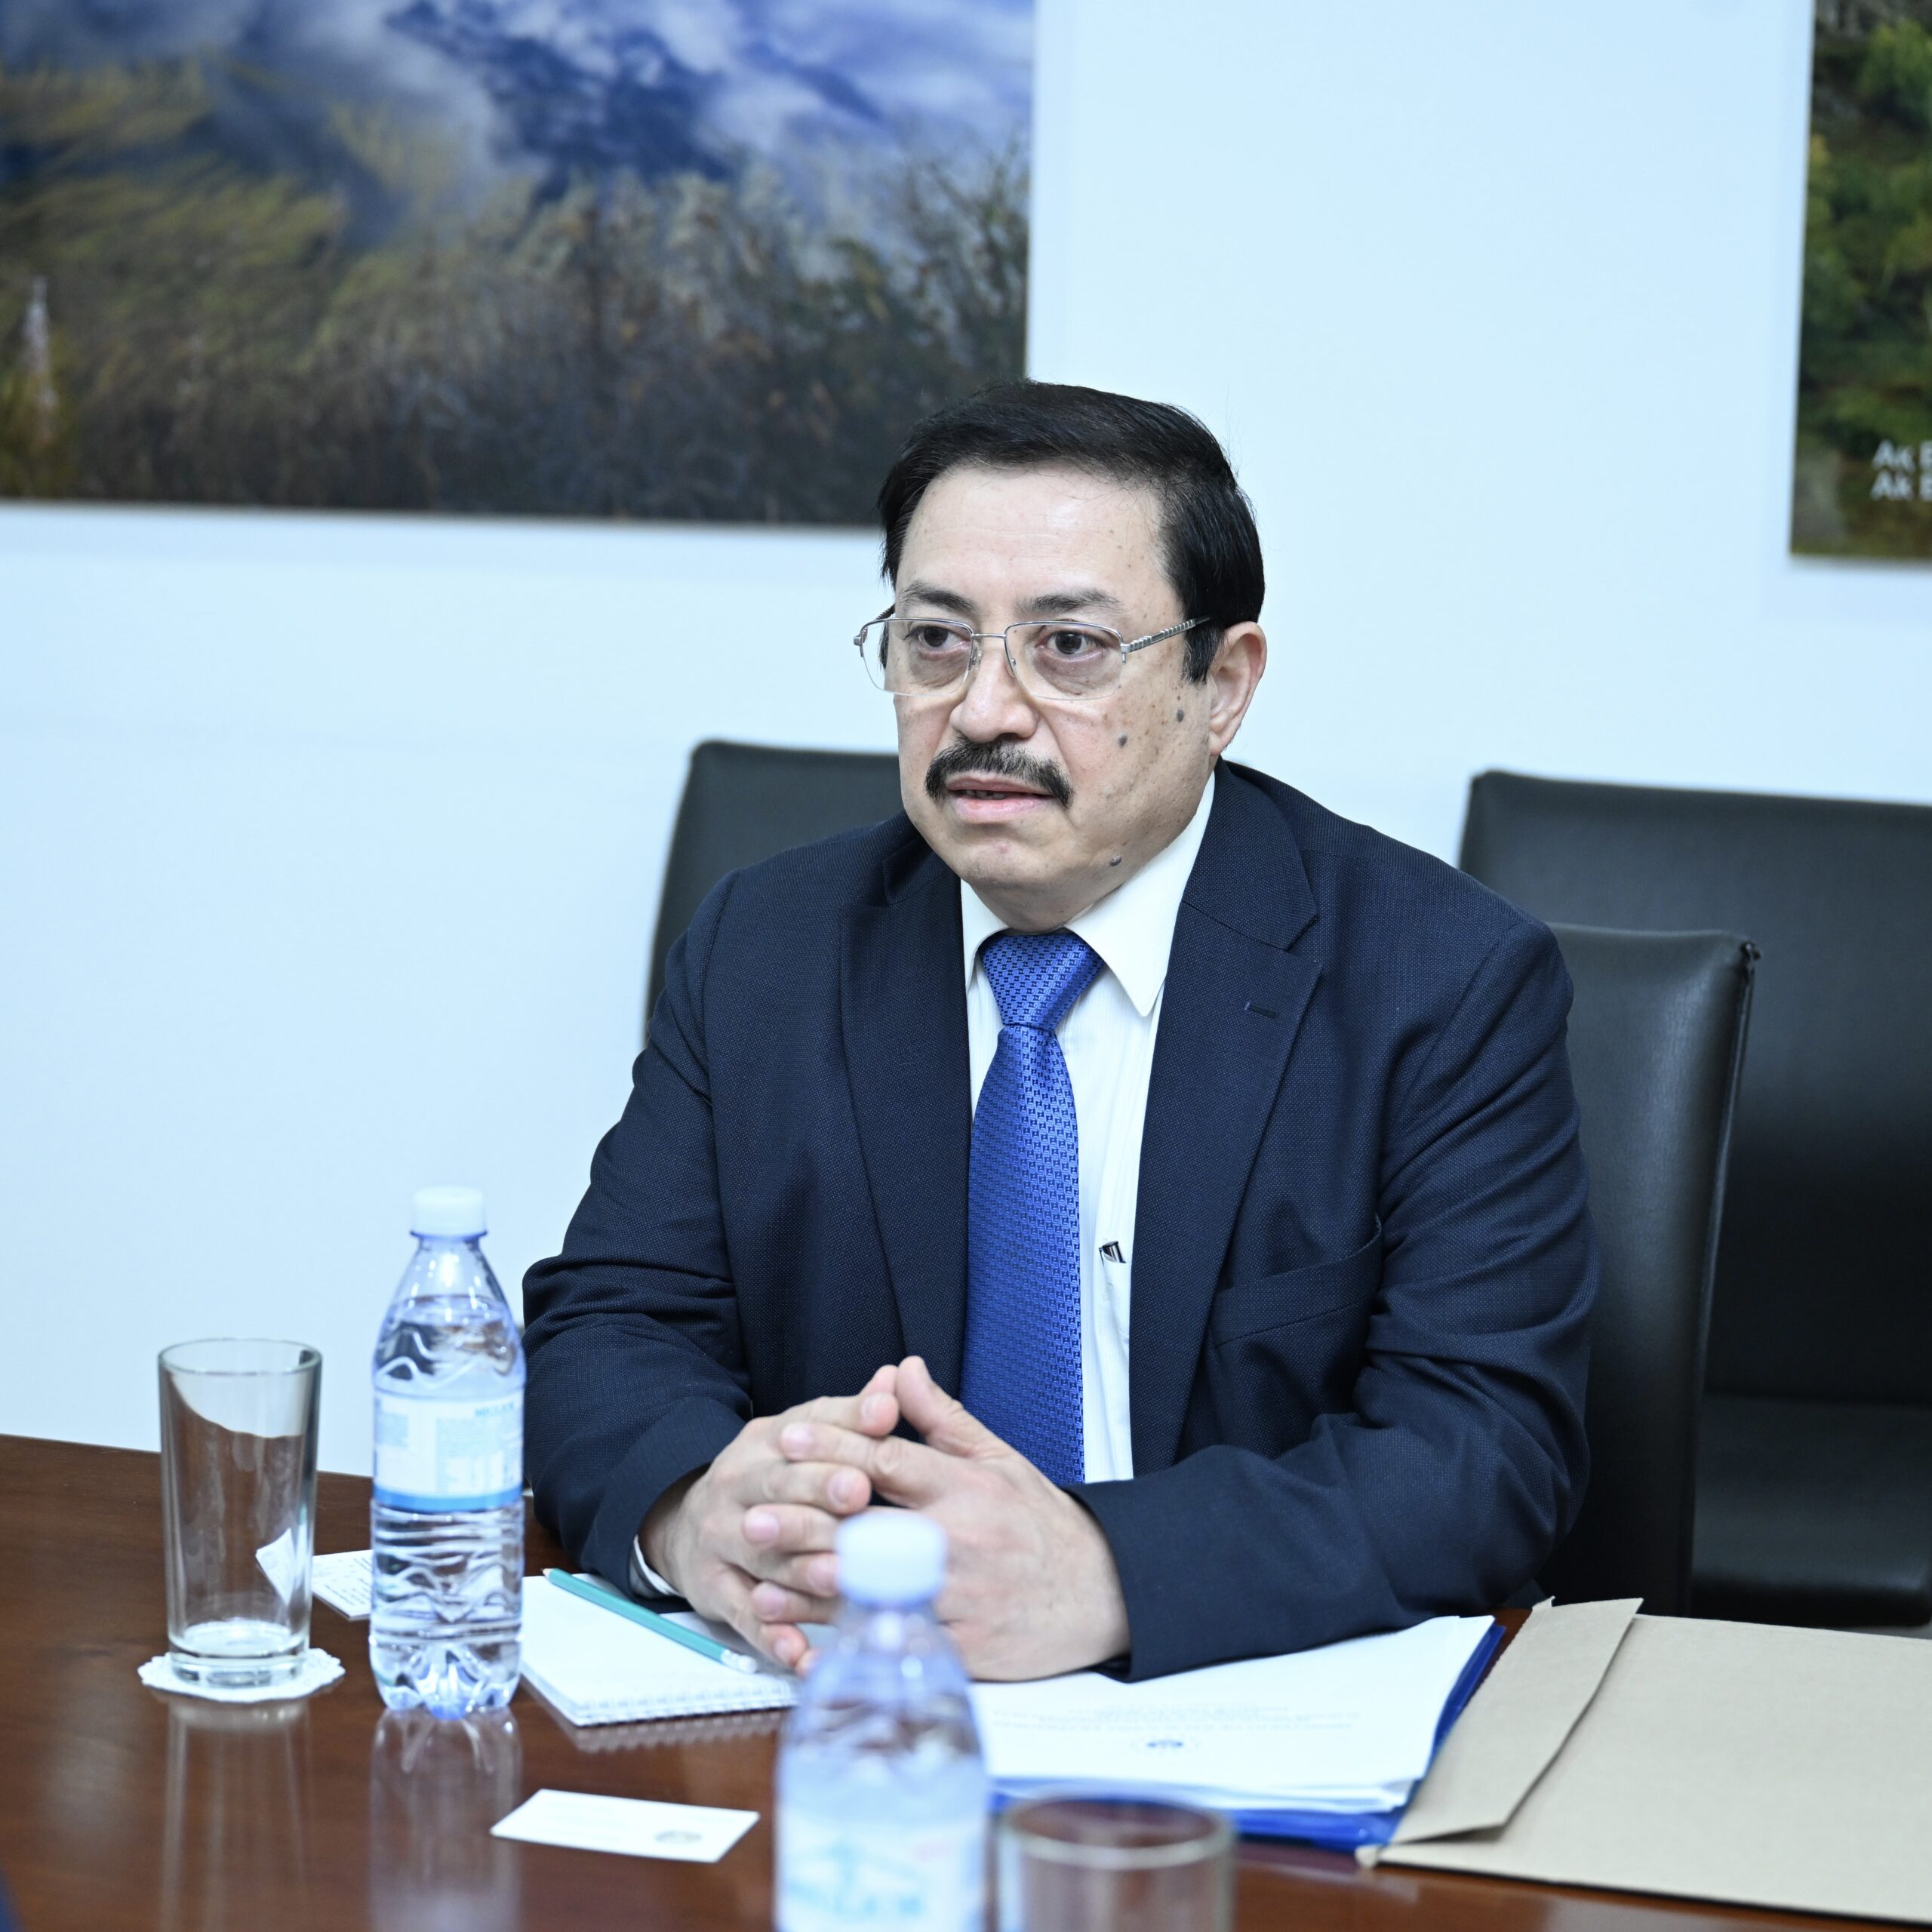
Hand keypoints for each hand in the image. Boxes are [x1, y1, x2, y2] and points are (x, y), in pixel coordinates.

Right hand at [643, 1364, 900, 1667]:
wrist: (691, 1523)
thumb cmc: (770, 1476)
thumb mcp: (801, 1434)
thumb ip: (850, 1414)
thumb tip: (896, 1380)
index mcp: (764, 1442)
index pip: (805, 1431)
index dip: (846, 1430)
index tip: (885, 1427)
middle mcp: (737, 1486)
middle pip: (778, 1487)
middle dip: (820, 1490)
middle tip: (860, 1495)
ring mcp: (722, 1540)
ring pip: (764, 1554)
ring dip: (802, 1567)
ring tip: (840, 1575)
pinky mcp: (716, 1591)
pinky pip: (745, 1617)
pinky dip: (774, 1637)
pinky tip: (803, 1652)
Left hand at [757, 1355, 1129, 1679]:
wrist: (1099, 1593)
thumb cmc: (1040, 1522)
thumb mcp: (999, 1457)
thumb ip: (941, 1417)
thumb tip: (899, 1368)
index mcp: (965, 1485)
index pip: (890, 1459)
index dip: (836, 1447)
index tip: (788, 1438)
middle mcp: (959, 1538)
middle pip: (870, 1525)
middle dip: (807, 1519)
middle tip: (753, 1512)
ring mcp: (959, 1595)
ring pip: (875, 1587)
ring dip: (811, 1584)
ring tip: (759, 1575)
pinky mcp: (961, 1645)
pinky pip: (896, 1639)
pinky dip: (846, 1637)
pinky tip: (805, 1633)